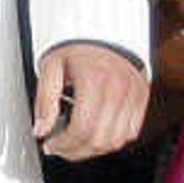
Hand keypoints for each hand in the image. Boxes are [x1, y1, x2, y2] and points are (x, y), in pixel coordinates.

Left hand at [34, 41, 146, 159]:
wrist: (103, 31)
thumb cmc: (77, 48)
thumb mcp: (51, 67)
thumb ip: (44, 100)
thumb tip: (41, 130)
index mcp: (95, 79)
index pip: (82, 128)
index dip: (64, 144)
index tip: (51, 145)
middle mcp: (118, 87)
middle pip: (99, 139)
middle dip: (76, 151)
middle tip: (61, 148)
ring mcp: (133, 94)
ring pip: (116, 141)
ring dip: (93, 149)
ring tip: (76, 143)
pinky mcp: (142, 97)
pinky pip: (131, 132)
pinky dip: (113, 140)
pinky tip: (96, 133)